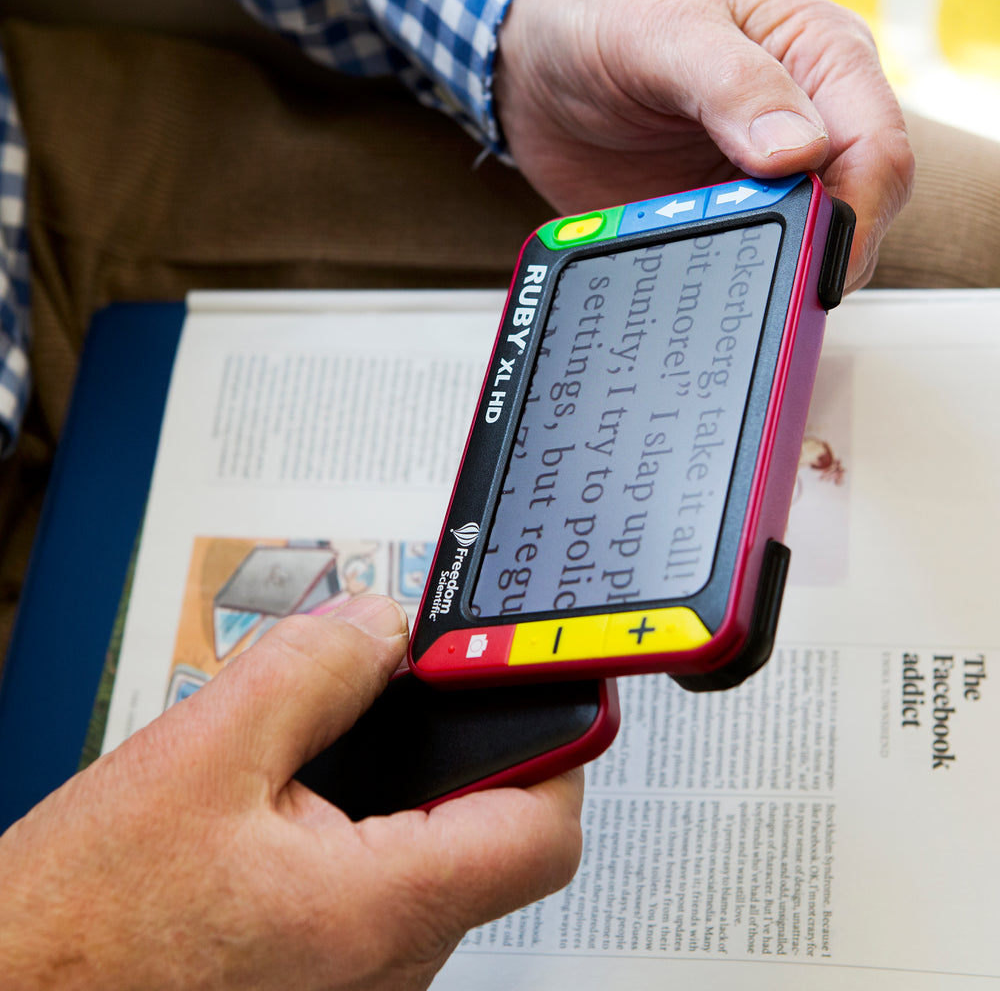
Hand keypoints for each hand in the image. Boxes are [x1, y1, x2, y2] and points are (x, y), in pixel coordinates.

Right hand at [0, 595, 583, 990]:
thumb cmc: (72, 936)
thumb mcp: (196, 758)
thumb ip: (309, 671)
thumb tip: (381, 626)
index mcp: (377, 911)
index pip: (545, 828)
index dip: (558, 742)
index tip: (544, 684)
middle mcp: (389, 968)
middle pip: (492, 834)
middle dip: (461, 747)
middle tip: (412, 687)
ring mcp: (361, 985)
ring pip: (433, 858)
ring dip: (405, 786)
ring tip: (332, 743)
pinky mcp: (325, 982)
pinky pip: (382, 889)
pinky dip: (364, 828)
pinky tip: (300, 801)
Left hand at [495, 0, 913, 289]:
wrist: (535, 70)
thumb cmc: (603, 19)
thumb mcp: (666, 36)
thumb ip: (733, 85)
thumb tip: (797, 152)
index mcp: (819, 59)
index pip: (876, 147)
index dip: (857, 213)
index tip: (813, 256)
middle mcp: (806, 121)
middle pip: (857, 210)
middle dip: (823, 256)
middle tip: (770, 288)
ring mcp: (766, 178)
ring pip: (810, 248)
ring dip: (778, 276)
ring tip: (725, 283)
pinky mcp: (724, 218)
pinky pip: (747, 264)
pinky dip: (733, 282)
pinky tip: (706, 286)